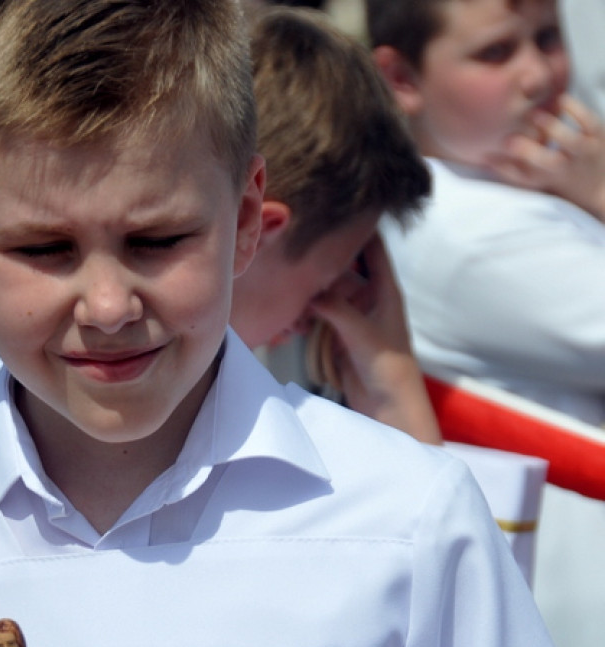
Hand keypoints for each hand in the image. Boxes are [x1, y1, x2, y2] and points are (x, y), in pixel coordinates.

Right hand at [307, 233, 441, 443]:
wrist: (389, 407)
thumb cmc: (389, 368)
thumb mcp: (362, 333)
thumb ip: (336, 309)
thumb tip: (309, 292)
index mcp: (385, 290)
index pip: (372, 248)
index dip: (357, 227)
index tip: (334, 209)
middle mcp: (368, 298)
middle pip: (340, 270)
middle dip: (318, 266)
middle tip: (292, 256)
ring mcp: (352, 317)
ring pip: (324, 295)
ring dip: (307, 296)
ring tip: (286, 293)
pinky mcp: (339, 336)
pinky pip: (317, 318)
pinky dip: (303, 318)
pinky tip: (289, 323)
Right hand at [487, 95, 604, 220]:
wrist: (600, 187)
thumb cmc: (562, 180)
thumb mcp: (536, 181)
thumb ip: (511, 170)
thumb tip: (485, 157)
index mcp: (545, 180)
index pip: (521, 177)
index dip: (502, 167)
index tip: (488, 155)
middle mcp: (564, 168)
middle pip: (545, 163)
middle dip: (526, 151)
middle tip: (509, 139)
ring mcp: (583, 152)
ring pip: (569, 140)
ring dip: (549, 125)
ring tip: (533, 113)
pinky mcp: (598, 136)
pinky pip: (587, 120)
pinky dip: (573, 108)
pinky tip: (559, 100)